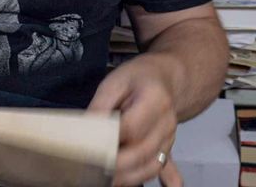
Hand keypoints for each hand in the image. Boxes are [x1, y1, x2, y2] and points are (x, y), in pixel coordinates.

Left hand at [88, 55, 182, 186]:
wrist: (167, 79)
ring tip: (107, 180)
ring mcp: (169, 138)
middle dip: (116, 164)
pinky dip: (165, 182)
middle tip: (92, 169)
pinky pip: (167, 168)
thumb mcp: (115, 82)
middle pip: (142, 151)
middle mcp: (166, 122)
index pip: (130, 127)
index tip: (90, 148)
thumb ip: (101, 106)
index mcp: (155, 99)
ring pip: (152, 165)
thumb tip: (85, 128)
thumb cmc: (140, 78)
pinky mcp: (168, 149)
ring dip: (130, 177)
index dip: (109, 140)